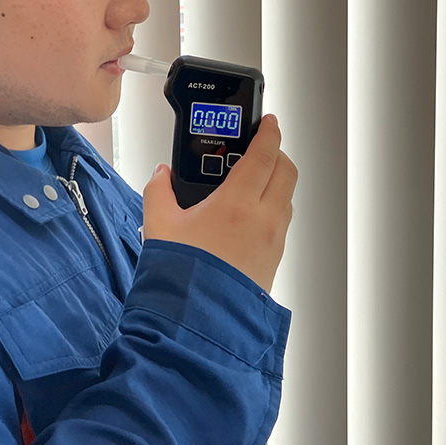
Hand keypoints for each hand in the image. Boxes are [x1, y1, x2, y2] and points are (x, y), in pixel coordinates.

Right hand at [142, 114, 297, 292]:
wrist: (200, 322)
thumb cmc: (183, 276)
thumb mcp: (159, 226)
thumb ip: (158, 191)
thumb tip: (162, 174)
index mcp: (236, 204)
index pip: (264, 155)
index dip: (269, 132)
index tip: (269, 122)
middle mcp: (263, 219)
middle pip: (286, 172)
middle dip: (277, 153)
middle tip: (261, 148)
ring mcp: (273, 241)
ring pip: (287, 198)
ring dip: (277, 182)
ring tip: (252, 182)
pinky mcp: (274, 260)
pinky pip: (281, 223)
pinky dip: (273, 208)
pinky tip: (248, 216)